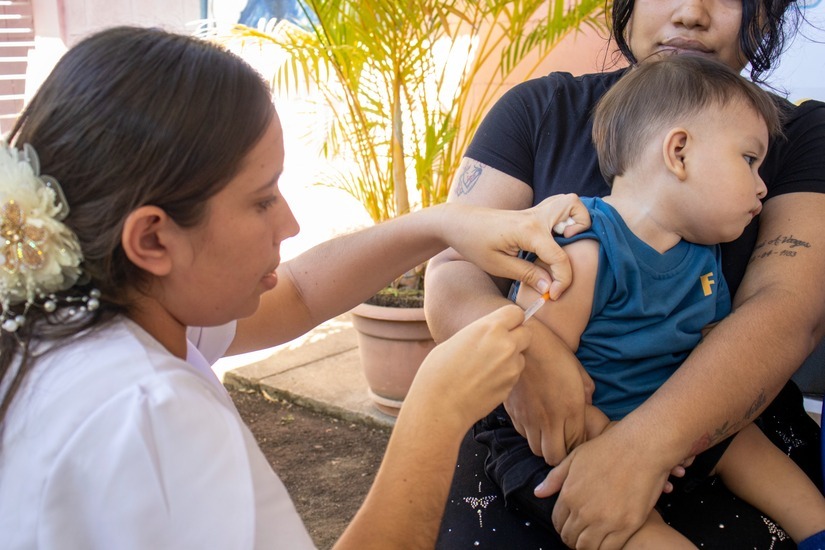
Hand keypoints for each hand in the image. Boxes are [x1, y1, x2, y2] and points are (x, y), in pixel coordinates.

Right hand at [407, 304, 529, 429]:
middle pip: (526, 333)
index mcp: (489, 328)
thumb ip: (480, 333)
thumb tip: (490, 334)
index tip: (504, 324)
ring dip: (511, 357)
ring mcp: (511, 367)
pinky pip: (514, 373)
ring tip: (486, 366)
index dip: (511, 319)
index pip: (517, 313)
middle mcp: (505, 345)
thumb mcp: (457, 340)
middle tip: (498, 344)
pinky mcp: (511, 385)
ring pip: (521, 355)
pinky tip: (485, 380)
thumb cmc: (438, 372)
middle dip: (516, 336)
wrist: (439, 405)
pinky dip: (505, 374)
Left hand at [446, 194, 589, 299]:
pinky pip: (560, 207)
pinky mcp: (533, 213)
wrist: (459, 222)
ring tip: (563, 243)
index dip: (563, 280)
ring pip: (571, 203)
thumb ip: (527, 275)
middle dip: (582, 232)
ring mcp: (536, 211)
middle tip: (564, 253)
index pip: (560, 257)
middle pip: (576, 209)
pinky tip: (554, 238)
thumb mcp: (498, 265)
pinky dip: (566, 218)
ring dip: (576, 221)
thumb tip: (550, 287)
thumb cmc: (474, 243)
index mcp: (529, 231)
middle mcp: (537, 216)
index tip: (553, 295)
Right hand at [504, 321, 591, 464]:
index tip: (576, 438)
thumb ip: (586, 393)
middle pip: (553, 456)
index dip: (576, 446)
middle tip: (562, 441)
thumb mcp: (578, 371)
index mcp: (570, 409)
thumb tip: (587, 404)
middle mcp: (549, 420)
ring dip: (543, 444)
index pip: (575, 445)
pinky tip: (533, 419)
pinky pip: (522, 433)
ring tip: (547, 432)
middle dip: (559, 453)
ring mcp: (529, 418)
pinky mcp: (514, 413)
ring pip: (536, 449)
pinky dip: (529, 432)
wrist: (525, 342)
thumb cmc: (555, 353)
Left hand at [533, 427, 672, 548]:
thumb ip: (555, 478)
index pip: (558, 522)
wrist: (640, 446)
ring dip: (587, 545)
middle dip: (573, 537)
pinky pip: (609, 549)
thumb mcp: (575, 458)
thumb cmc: (607, 448)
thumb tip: (538, 493)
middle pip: (570, 537)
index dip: (563, 525)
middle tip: (582, 533)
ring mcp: (605, 520)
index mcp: (569, 495)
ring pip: (587, 547)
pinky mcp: (627, 526)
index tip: (571, 524)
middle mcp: (584, 511)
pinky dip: (605, 548)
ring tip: (594, 538)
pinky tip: (608, 539)